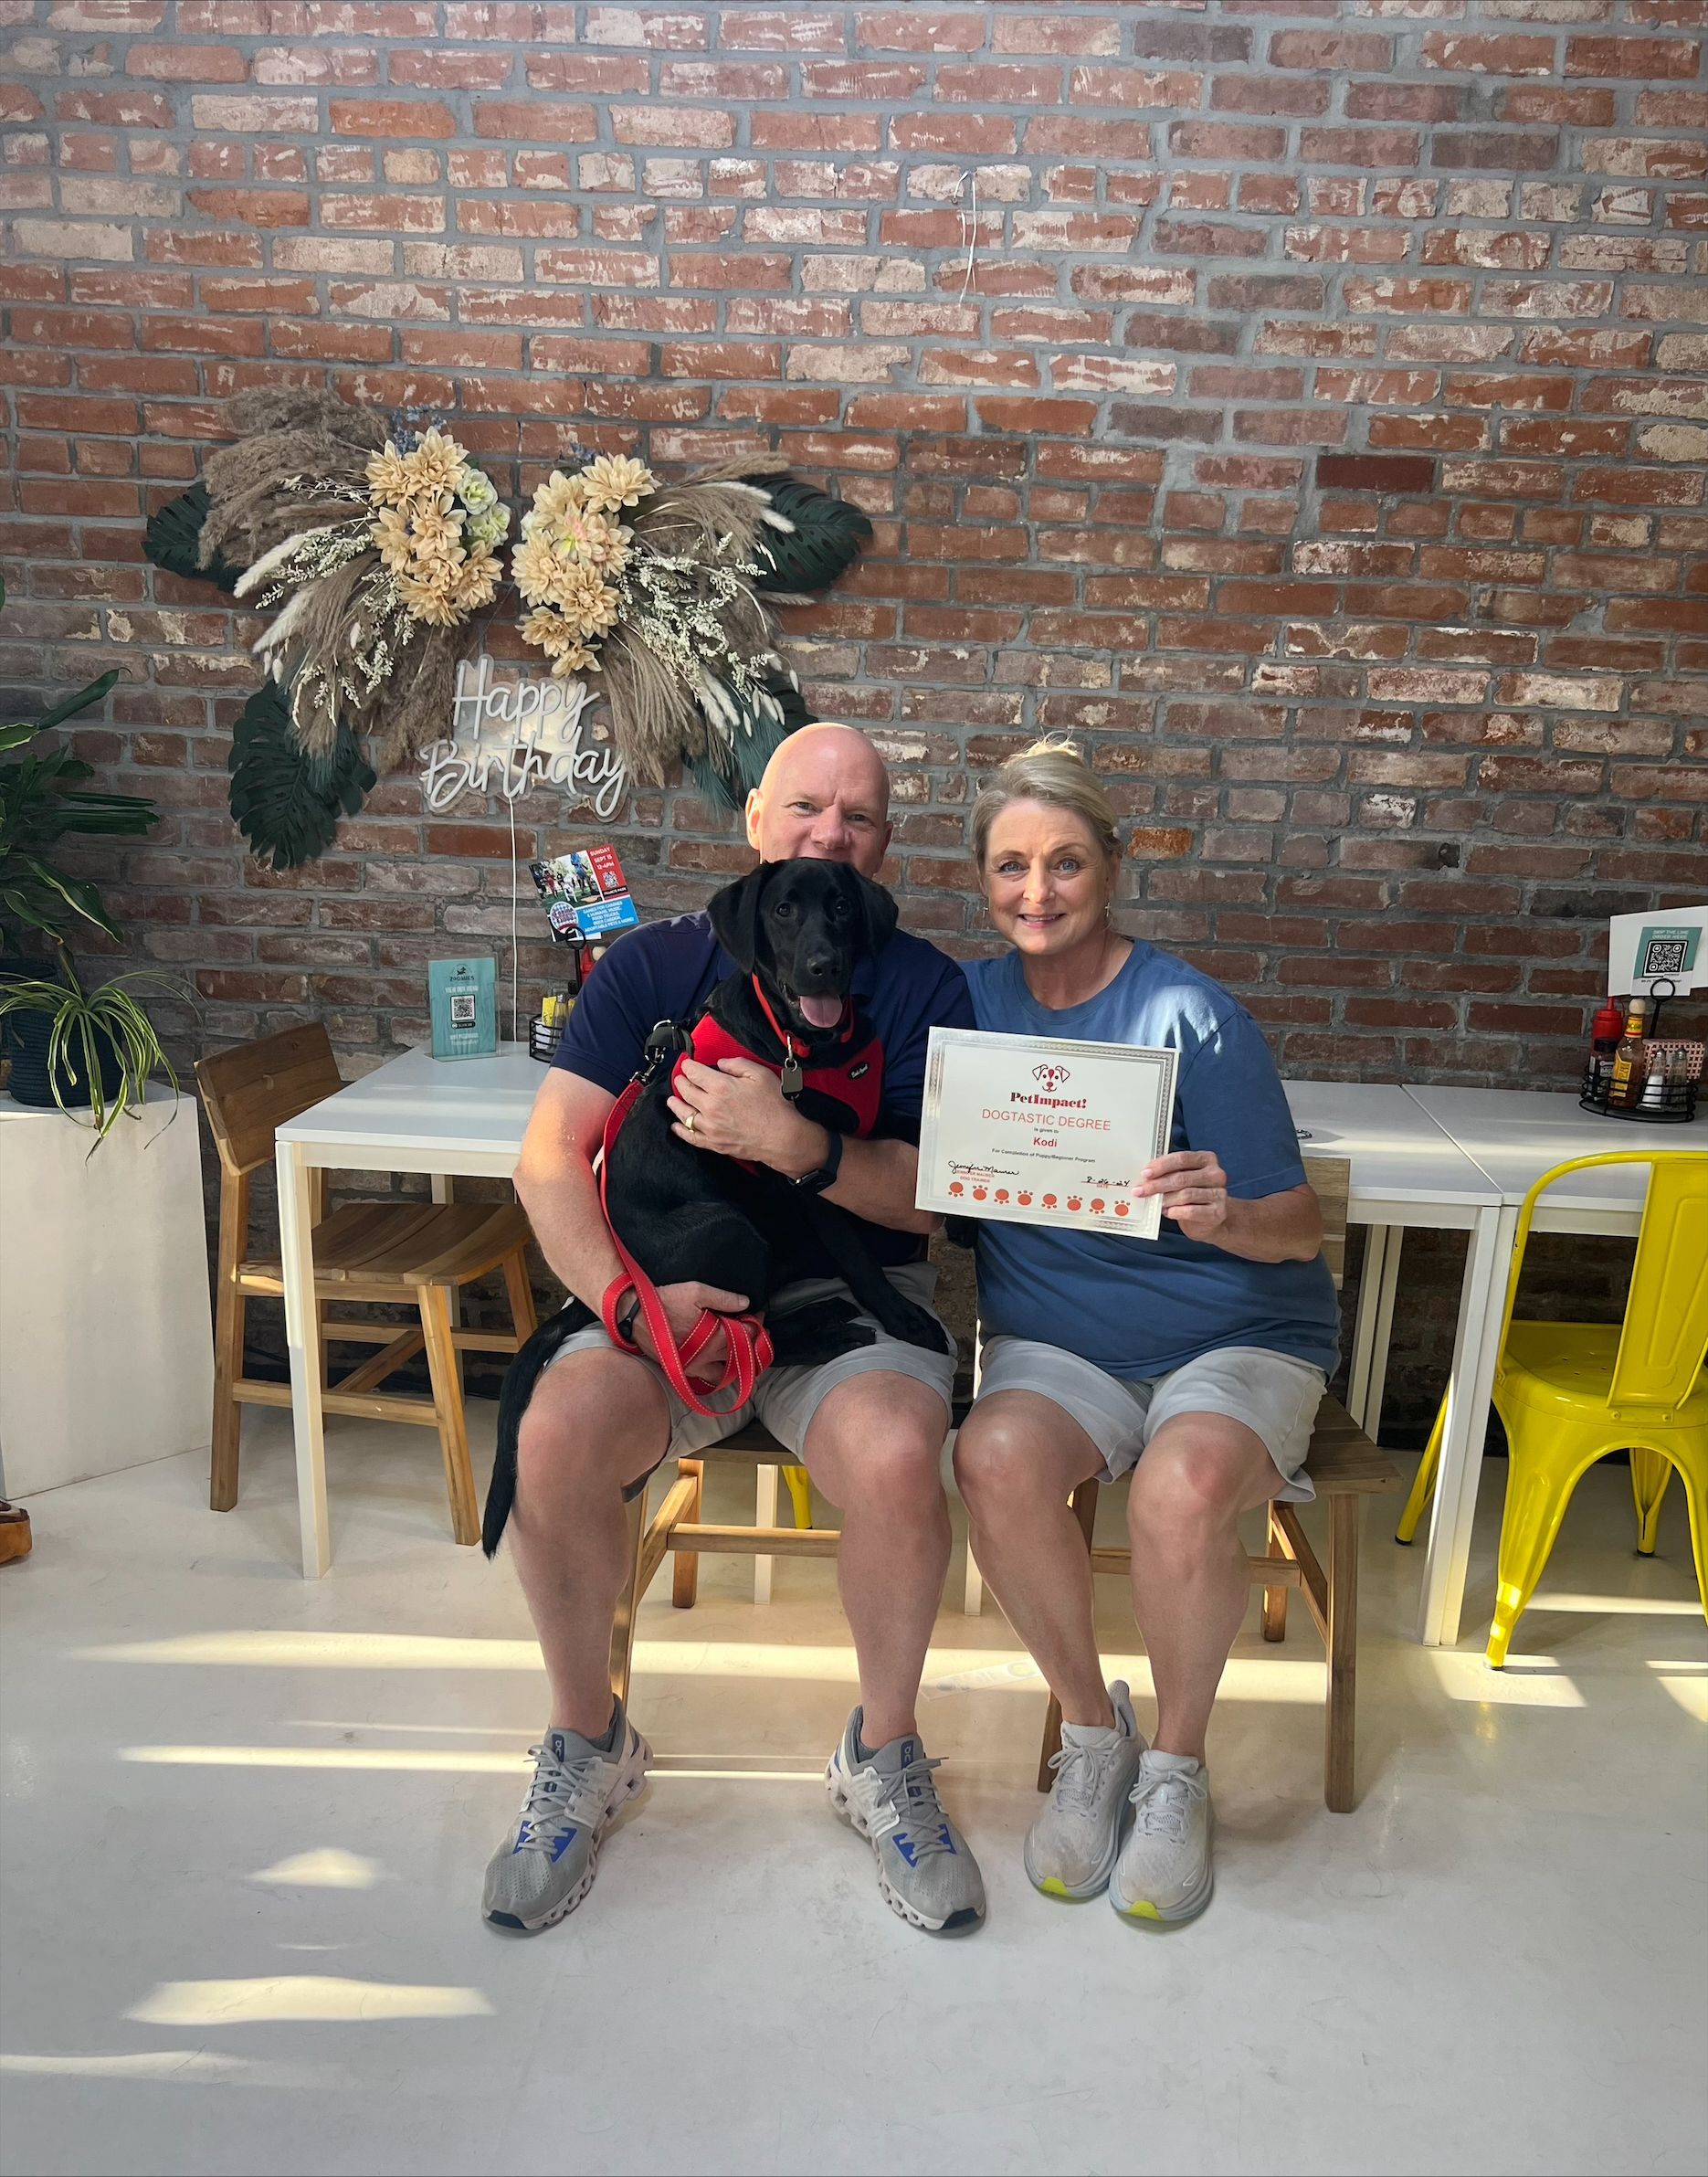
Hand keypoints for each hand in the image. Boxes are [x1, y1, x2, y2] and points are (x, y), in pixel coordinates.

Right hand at [631, 1279, 751, 1385]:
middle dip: (751, 1343)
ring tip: (743, 1353)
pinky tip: (722, 1365)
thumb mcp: (696, 1292)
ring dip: (738, 1364)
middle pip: (741, 1355)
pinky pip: (709, 1379)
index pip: (746, 1334)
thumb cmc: (665, 1302)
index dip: (755, 1325)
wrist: (635, 1317)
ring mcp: (696, 1365)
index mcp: (715, 1336)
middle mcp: (708, 1355)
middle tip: (755, 1333)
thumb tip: (745, 1302)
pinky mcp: (685, 1370)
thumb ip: (723, 1298)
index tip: (758, 1316)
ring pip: (727, 1373)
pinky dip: (720, 1374)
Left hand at [667, 1056, 820, 1173]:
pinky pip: (691, 1136)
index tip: (686, 1064)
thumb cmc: (775, 1105)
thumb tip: (721, 1063)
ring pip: (684, 1113)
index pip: (694, 1073)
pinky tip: (676, 1126)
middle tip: (680, 1078)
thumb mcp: (760, 1074)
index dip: (688, 1066)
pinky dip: (681, 1130)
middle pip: (686, 1091)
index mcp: (720, 1087)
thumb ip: (737, 1064)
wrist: (782, 1137)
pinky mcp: (714, 1142)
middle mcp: (710, 1106)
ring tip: (672, 1100)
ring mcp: (710, 1127)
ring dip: (676, 1104)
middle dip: (681, 1082)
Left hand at [1137, 1149, 1229, 1244]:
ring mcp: (1219, 1193)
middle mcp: (1216, 1174)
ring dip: (1165, 1199)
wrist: (1211, 1218)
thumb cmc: (1193, 1195)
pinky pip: (1191, 1211)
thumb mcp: (1183, 1179)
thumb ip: (1170, 1173)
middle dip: (1157, 1185)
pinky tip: (1168, 1212)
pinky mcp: (1217, 1212)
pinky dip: (1175, 1211)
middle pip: (1181, 1177)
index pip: (1182, 1158)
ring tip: (1155, 1203)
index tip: (1145, 1173)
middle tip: (1140, 1191)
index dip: (1162, 1165)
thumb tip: (1145, 1177)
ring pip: (1185, 1194)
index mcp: (1207, 1159)